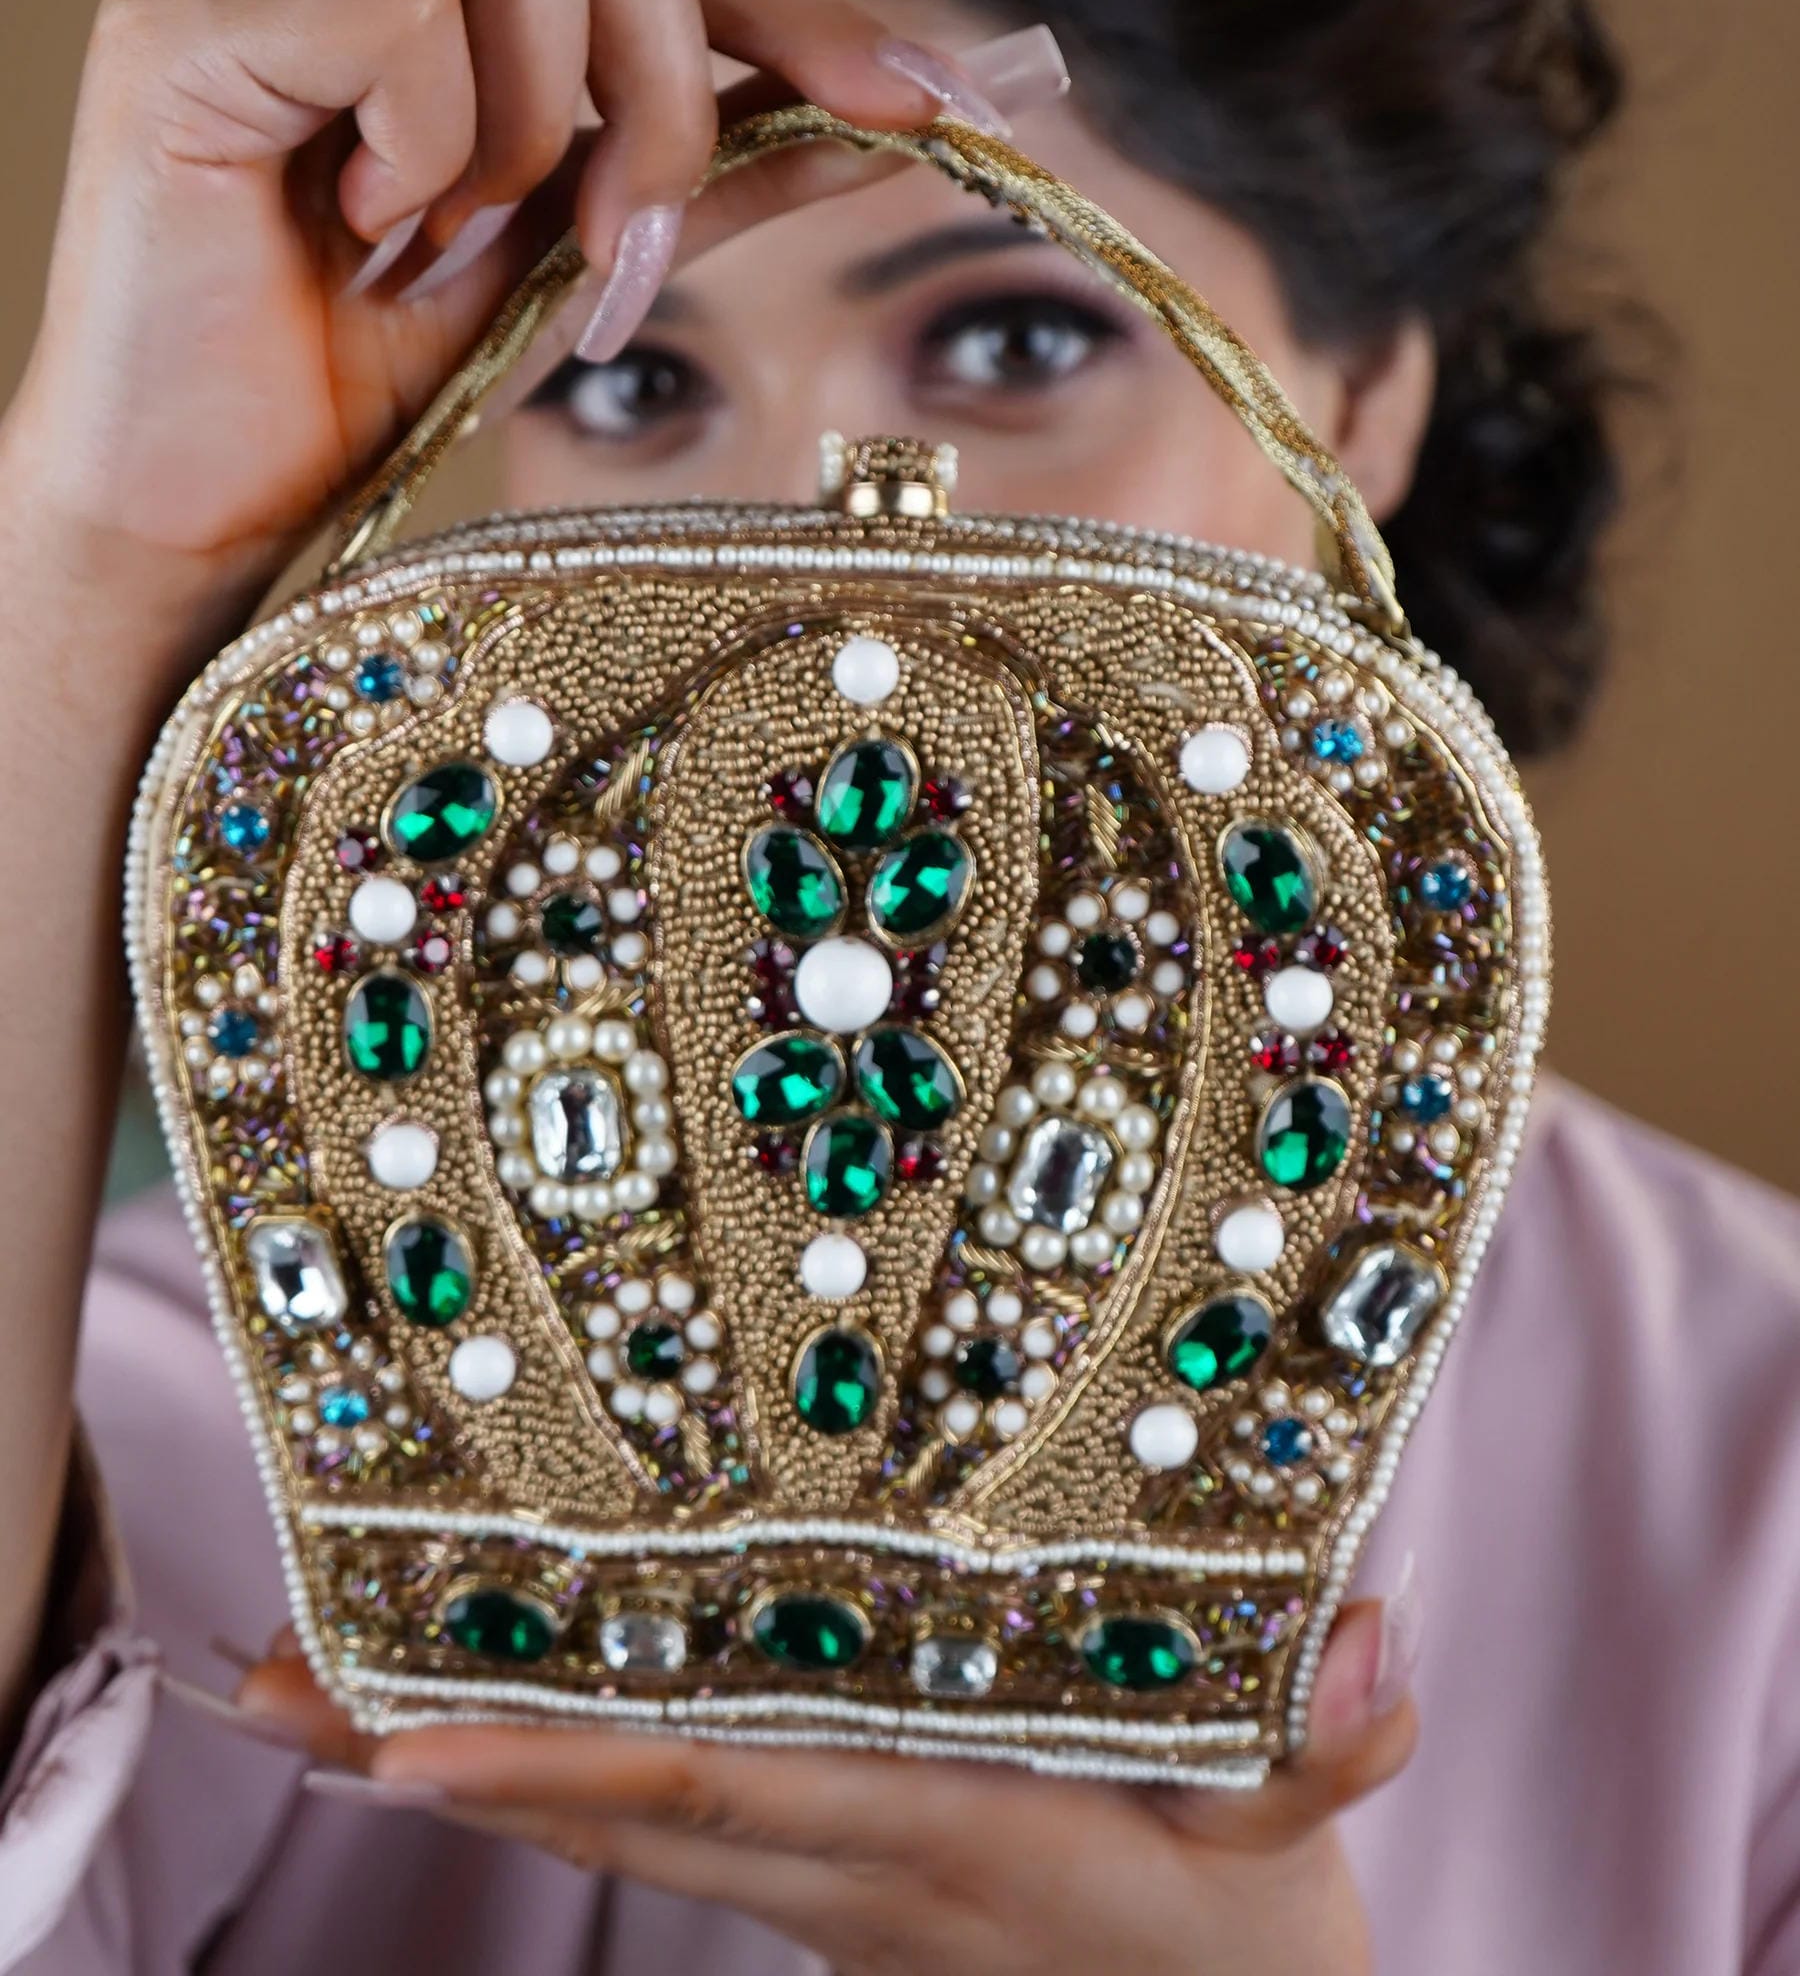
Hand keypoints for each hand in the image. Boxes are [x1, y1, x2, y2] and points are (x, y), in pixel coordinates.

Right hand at [3, 0, 1018, 613]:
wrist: (203, 501)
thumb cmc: (365, 373)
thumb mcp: (578, 247)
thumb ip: (713, 154)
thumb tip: (891, 103)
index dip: (793, 3)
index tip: (920, 106)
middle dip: (666, 94)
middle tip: (612, 242)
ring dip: (537, 132)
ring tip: (442, 237)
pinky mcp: (179, 7)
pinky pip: (412, 16)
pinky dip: (431, 148)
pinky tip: (358, 226)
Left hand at [239, 1585, 1416, 1975]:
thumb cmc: (1238, 1959)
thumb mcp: (1296, 1853)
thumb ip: (1331, 1748)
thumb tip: (1377, 1635)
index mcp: (941, 1843)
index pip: (722, 1794)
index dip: (565, 1767)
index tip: (407, 1737)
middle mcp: (848, 1870)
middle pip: (609, 1810)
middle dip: (436, 1755)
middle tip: (274, 1682)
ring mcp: (823, 1888)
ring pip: (613, 1821)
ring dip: (460, 1760)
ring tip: (305, 1692)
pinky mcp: (827, 1886)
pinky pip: (663, 1824)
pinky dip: (555, 1775)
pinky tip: (481, 1723)